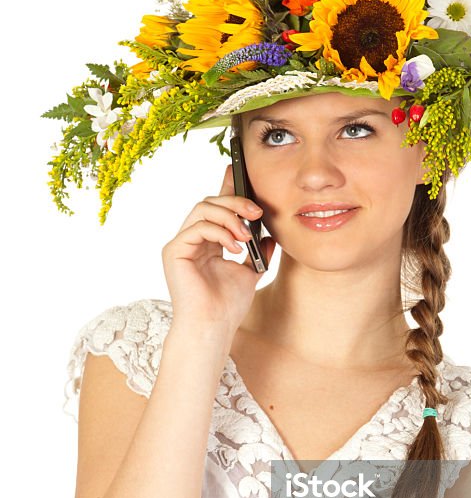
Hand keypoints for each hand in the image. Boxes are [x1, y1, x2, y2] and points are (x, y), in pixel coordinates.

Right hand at [161, 162, 276, 332]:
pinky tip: (235, 247)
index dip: (227, 186)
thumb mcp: (251, 271)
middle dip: (236, 201)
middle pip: (210, 202)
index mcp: (208, 242)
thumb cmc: (228, 306)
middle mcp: (192, 240)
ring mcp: (181, 244)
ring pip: (202, 209)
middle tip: (257, 211)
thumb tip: (270, 233)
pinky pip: (197, 227)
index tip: (239, 169)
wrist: (214, 327)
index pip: (216, 207)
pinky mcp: (174, 251)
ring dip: (229, 216)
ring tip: (246, 235)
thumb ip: (258, 250)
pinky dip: (220, 232)